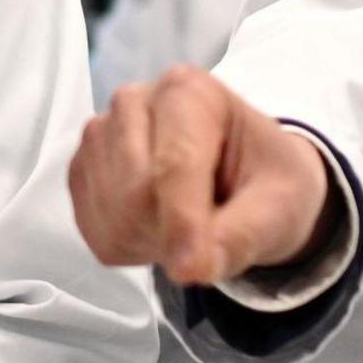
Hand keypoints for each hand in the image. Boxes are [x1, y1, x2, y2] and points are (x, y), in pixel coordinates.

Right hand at [67, 66, 333, 286]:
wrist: (241, 176)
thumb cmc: (265, 180)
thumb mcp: (282, 205)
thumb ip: (243, 234)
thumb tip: (196, 268)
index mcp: (189, 92)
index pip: (174, 164)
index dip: (182, 222)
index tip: (194, 270)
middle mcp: (132, 102)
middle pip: (135, 192)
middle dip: (172, 232)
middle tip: (212, 235)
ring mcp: (99, 136)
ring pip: (112, 215)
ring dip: (152, 243)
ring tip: (188, 226)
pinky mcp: (81, 171)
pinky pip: (95, 230)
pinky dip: (130, 246)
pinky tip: (159, 229)